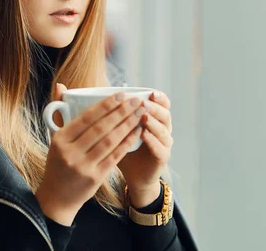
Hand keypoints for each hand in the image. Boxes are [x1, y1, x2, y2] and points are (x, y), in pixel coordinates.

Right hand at [36, 84, 145, 225]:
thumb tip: (61, 85)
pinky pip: (115, 156)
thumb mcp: (55, 138)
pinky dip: (127, 142)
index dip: (106, 105)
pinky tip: (137, 132)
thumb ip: (60, 112)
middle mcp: (71, 152)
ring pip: (110, 141)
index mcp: (60, 139)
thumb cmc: (59, 162)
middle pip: (101, 128)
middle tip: (136, 101)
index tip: (121, 95)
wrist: (58, 197)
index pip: (86, 118)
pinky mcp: (95, 177)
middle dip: (121, 112)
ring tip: (140, 113)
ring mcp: (83, 166)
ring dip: (128, 125)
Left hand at [118, 91, 172, 207]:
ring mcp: (165, 143)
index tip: (150, 92)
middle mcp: (163, 129)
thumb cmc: (125, 148)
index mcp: (155, 118)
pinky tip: (143, 134)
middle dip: (153, 107)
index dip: (158, 97)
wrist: (134, 174)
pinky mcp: (163, 158)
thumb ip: (116, 115)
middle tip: (142, 103)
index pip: (162, 103)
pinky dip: (152, 140)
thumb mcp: (119, 129)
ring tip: (143, 116)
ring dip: (153, 122)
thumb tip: (100, 97)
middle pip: (165, 113)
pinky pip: (160, 148)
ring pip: (163, 130)